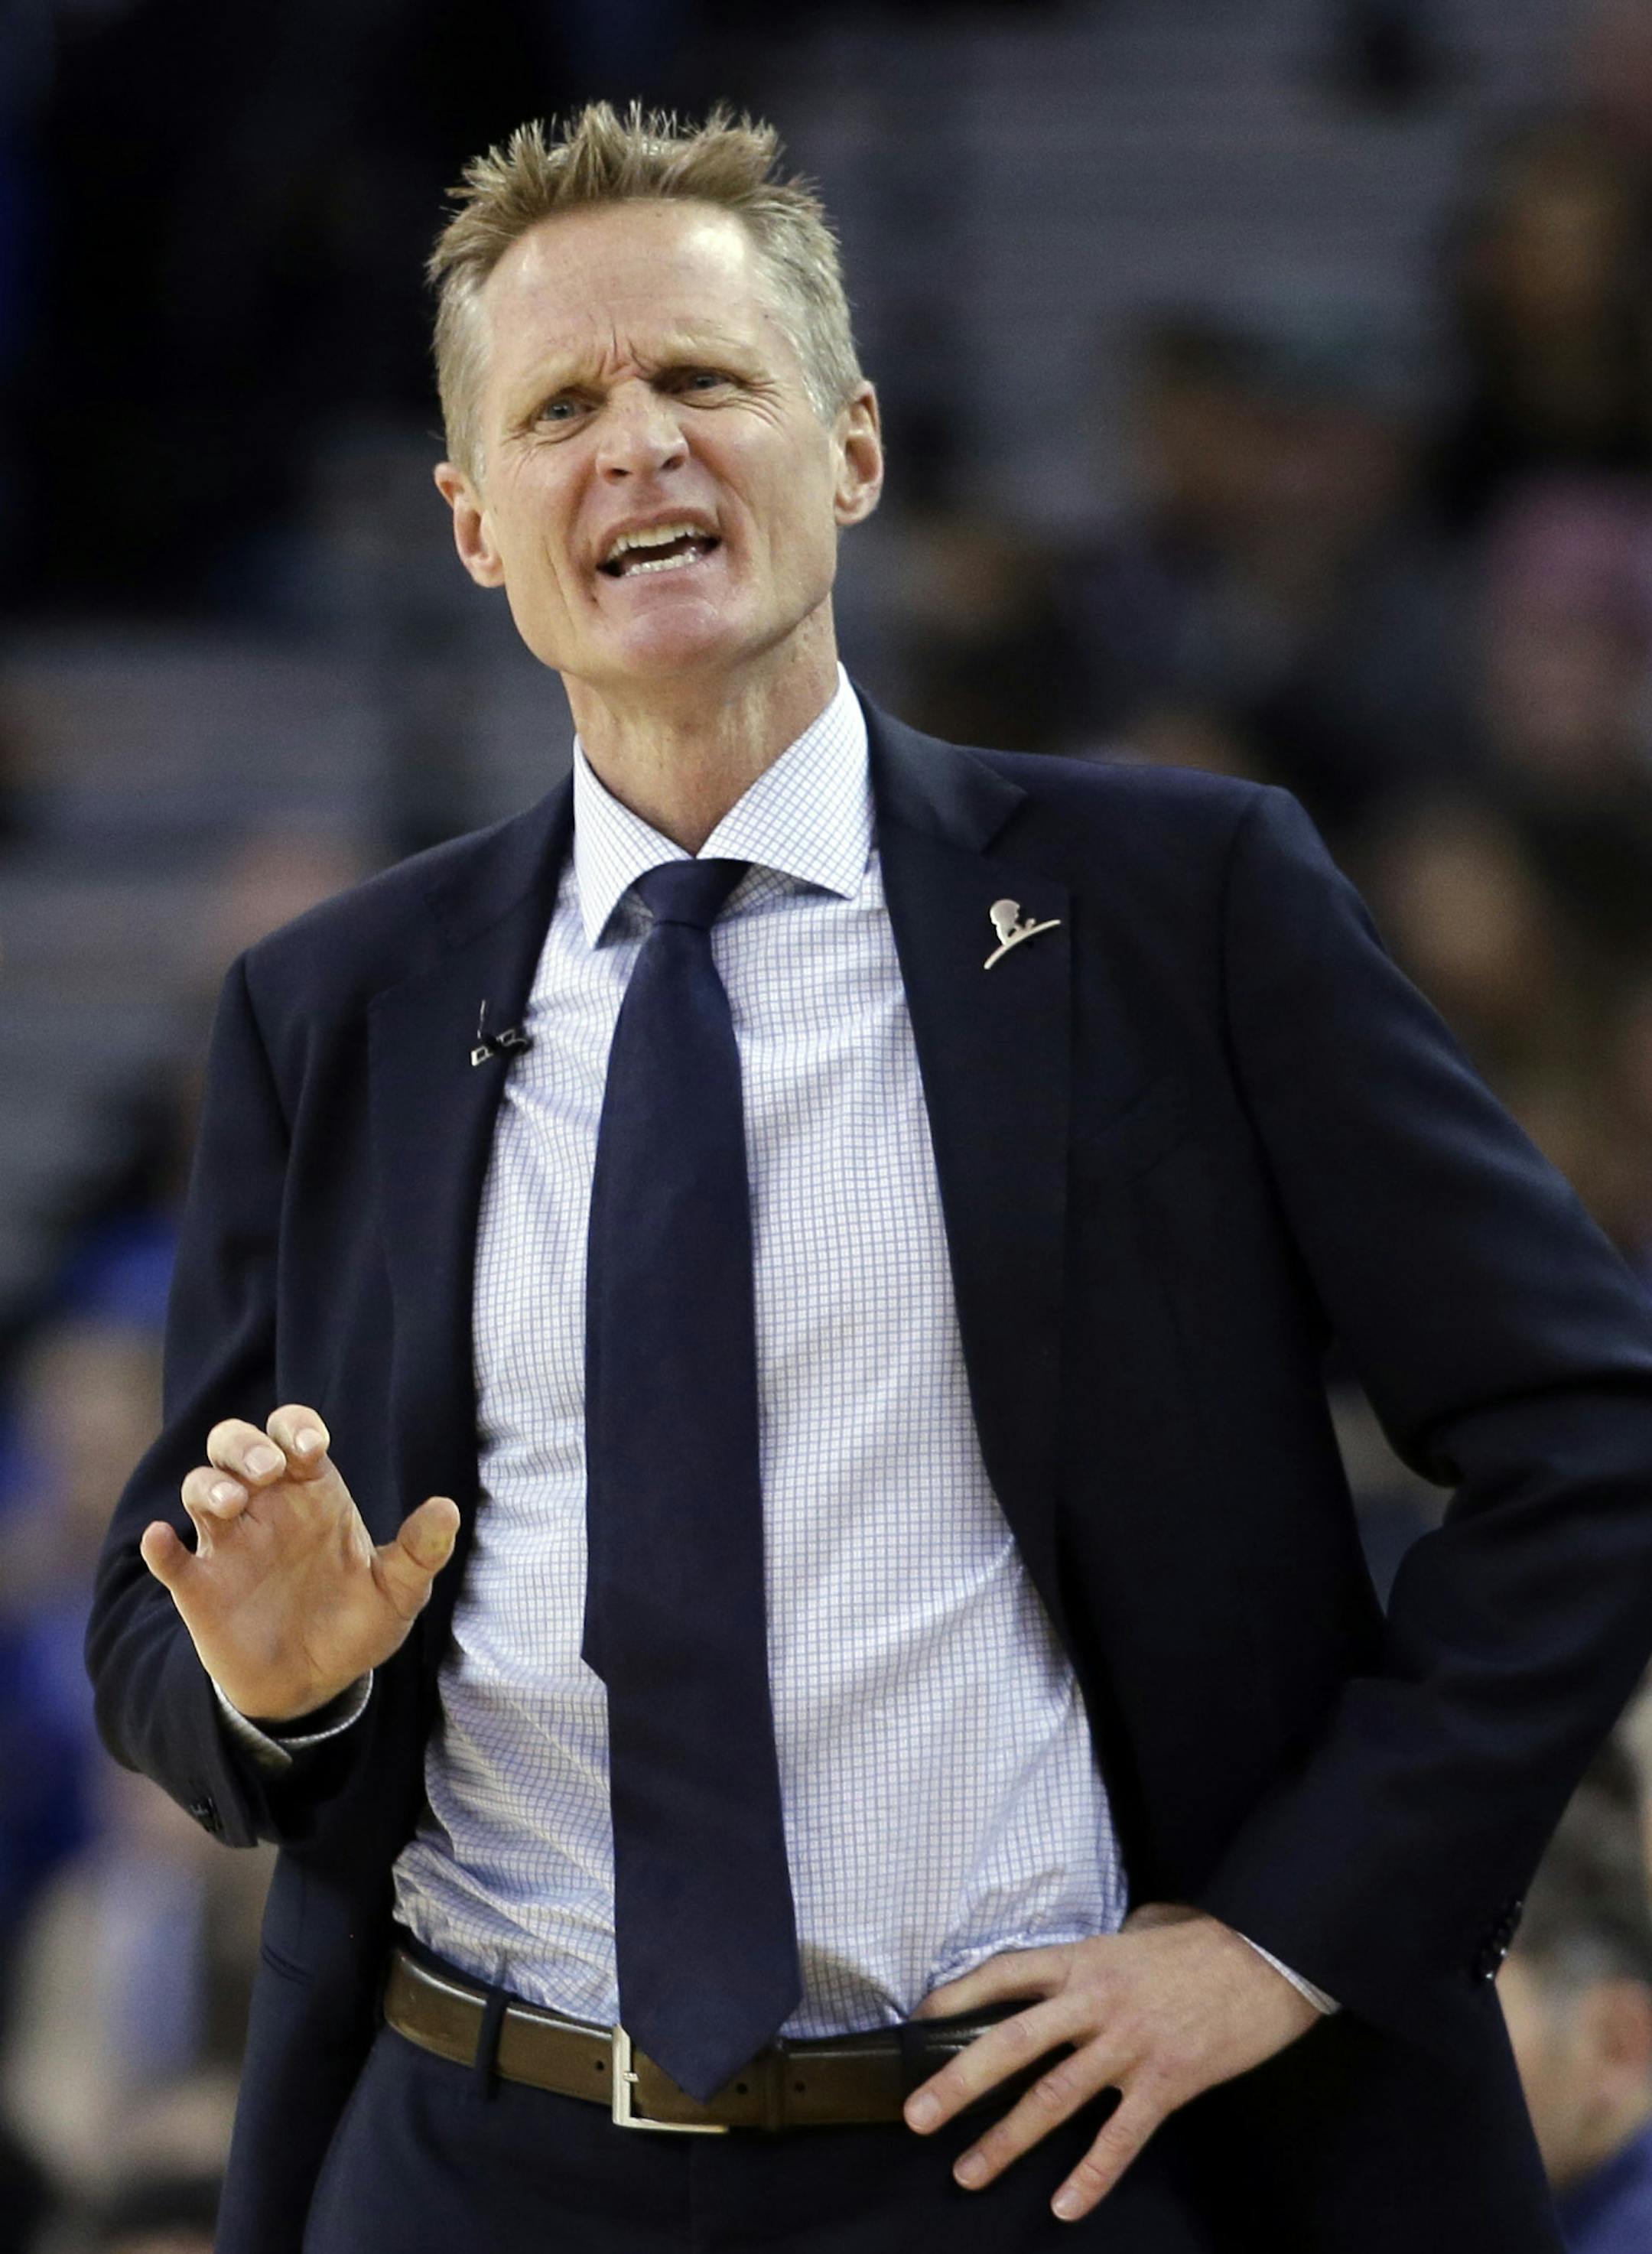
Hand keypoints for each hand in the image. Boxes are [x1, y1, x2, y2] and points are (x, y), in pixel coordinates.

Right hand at [140, 1404, 459, 1723]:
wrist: (315, 1687)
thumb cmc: (355, 1623)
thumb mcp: (398, 1591)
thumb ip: (420, 1550)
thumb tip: (447, 1509)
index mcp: (311, 1491)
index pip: (292, 1433)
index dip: (295, 1428)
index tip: (312, 1447)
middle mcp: (265, 1507)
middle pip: (234, 1443)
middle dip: (244, 1444)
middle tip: (266, 1471)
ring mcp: (228, 1544)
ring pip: (199, 1486)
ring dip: (208, 1486)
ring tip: (232, 1506)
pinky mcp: (200, 1588)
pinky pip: (170, 1558)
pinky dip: (159, 1547)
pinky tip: (161, 1541)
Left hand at [903, 1905, 1319, 2222]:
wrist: (1269, 1957)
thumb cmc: (1206, 1943)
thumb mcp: (1142, 1930)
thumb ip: (1105, 1949)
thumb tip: (1086, 1964)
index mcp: (1085, 1959)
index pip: (1005, 1973)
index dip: (957, 1994)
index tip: (920, 2019)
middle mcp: (1095, 2002)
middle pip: (1012, 2042)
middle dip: (958, 2082)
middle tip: (917, 2115)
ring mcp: (1129, 2045)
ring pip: (1054, 2098)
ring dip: (1007, 2140)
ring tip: (969, 2172)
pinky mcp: (1166, 2082)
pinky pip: (1119, 2137)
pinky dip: (1091, 2175)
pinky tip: (1066, 2205)